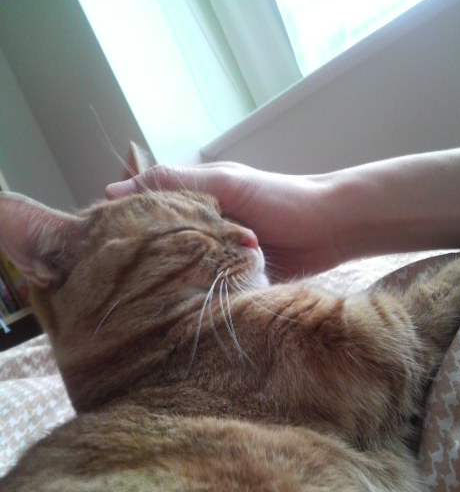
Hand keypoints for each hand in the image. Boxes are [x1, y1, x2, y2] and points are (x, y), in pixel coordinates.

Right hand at [105, 162, 339, 279]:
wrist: (331, 228)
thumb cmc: (280, 198)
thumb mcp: (224, 185)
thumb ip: (175, 185)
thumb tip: (111, 190)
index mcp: (194, 196)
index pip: (144, 207)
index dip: (121, 222)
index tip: (95, 244)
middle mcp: (200, 224)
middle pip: (158, 241)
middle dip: (140, 257)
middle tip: (111, 280)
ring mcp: (215, 252)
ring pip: (179, 265)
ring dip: (166, 277)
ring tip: (135, 297)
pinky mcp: (230, 276)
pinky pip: (203, 283)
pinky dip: (192, 291)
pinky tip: (172, 306)